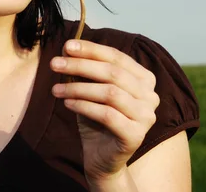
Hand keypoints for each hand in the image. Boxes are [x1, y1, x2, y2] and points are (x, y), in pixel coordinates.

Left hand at [50, 39, 159, 183]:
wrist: (100, 159)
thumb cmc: (96, 119)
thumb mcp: (90, 90)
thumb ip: (85, 70)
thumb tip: (69, 47)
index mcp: (144, 79)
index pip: (117, 56)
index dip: (91, 49)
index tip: (67, 46)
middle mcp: (151, 96)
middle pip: (113, 73)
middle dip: (81, 65)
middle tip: (54, 64)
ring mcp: (146, 116)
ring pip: (110, 93)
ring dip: (78, 88)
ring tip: (56, 89)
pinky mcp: (136, 135)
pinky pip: (107, 115)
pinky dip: (83, 106)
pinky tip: (67, 103)